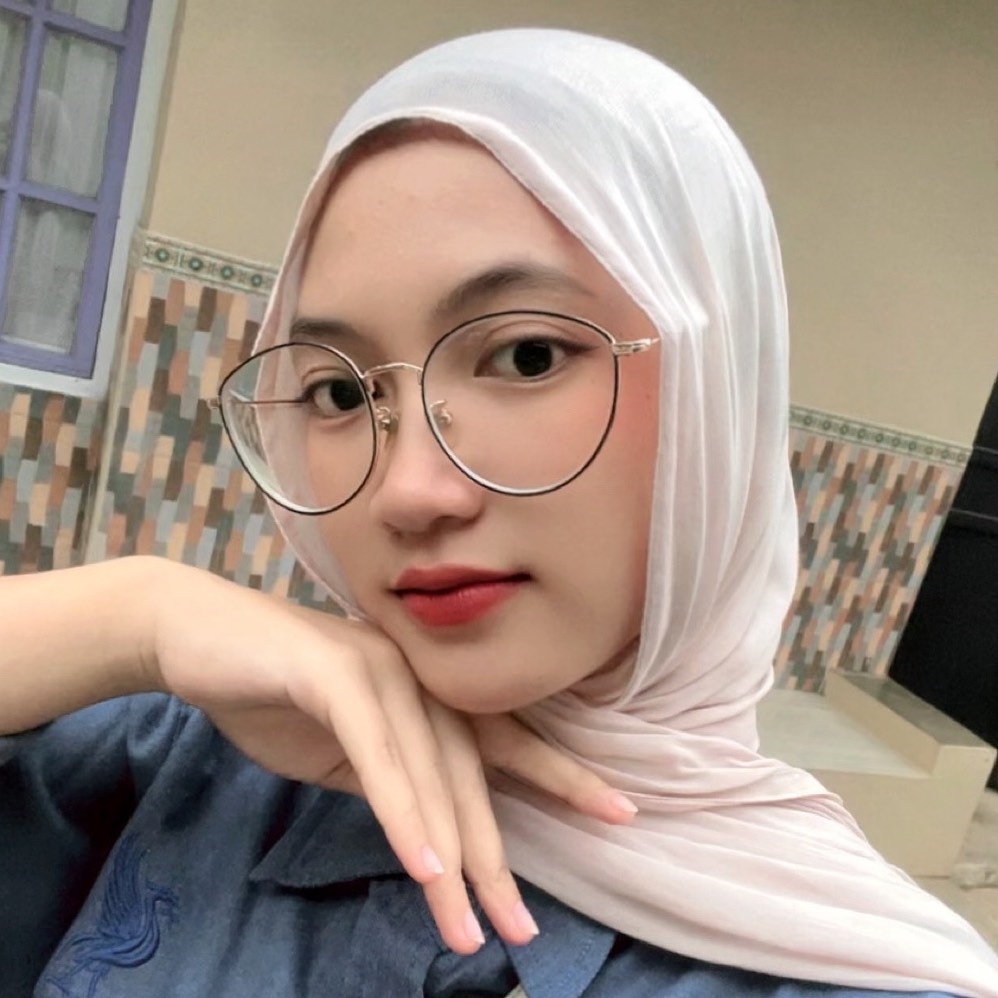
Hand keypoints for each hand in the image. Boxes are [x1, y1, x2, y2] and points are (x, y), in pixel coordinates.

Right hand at [146, 562, 635, 952]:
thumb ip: (391, 778)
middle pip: (473, 774)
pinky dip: (404, 814)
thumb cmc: (272, 691)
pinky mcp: (338, 675)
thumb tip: (431, 829)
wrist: (197, 636)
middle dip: (497, 856)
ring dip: (452, 855)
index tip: (617, 812)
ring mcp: (383, 670)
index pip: (503, 741)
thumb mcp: (343, 751)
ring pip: (431, 774)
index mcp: (427, 692)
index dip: (561, 777)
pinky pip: (380, 756)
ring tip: (472, 927)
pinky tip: (427, 866)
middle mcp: (420, 677)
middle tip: (522, 927)